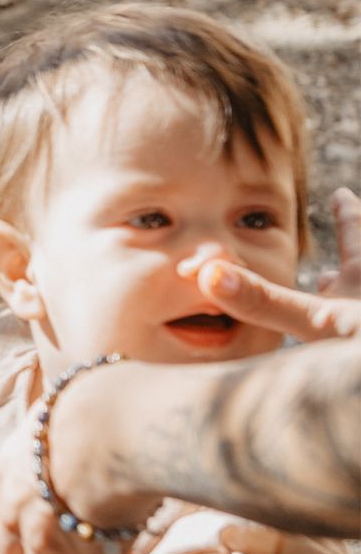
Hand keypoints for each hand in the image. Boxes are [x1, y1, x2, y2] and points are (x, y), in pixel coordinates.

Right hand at [193, 186, 359, 339]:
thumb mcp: (320, 325)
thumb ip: (265, 302)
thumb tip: (207, 273)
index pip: (355, 235)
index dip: (347, 213)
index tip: (341, 193)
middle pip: (359, 268)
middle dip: (347, 255)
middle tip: (340, 234)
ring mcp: (359, 330)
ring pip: (355, 305)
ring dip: (346, 298)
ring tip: (332, 288)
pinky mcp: (351, 361)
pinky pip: (347, 340)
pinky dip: (340, 336)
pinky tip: (335, 344)